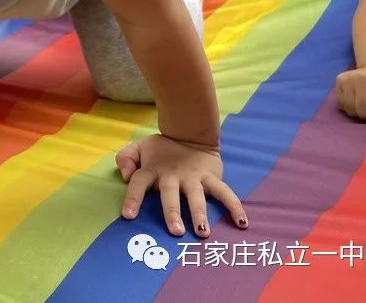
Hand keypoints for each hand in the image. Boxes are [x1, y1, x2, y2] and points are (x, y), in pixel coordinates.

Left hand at [116, 134, 246, 237]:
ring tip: (202, 232)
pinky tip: (242, 222)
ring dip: (200, 214)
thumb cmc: (161, 150)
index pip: (139, 182)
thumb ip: (125, 158)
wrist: (189, 134)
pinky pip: (224, 192)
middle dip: (173, 212)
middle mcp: (172, 175)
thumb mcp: (139, 148)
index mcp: (152, 170)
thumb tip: (124, 175)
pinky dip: (234, 206)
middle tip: (175, 231)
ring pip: (197, 196)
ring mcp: (193, 177)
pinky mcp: (211, 177)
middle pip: (170, 194)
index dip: (133, 198)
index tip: (128, 215)